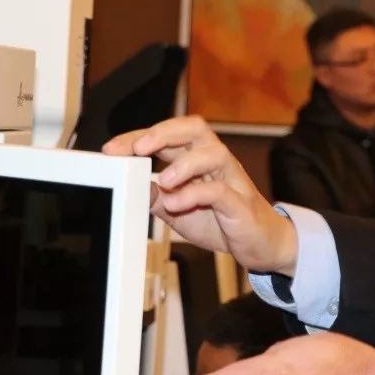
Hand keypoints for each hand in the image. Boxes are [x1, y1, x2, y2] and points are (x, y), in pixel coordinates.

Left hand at [102, 116, 298, 275]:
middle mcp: (216, 163)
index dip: (140, 137)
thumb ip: (155, 196)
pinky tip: (176, 203)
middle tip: (139, 148)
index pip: (170, 136)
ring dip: (184, 163)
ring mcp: (232, 180)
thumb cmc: (222, 222)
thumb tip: (129, 186)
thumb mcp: (178, 211)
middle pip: (196, 129)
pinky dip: (195, 194)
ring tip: (164, 180)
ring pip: (214, 152)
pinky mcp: (241, 204)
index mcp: (198, 160)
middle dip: (163, 133)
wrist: (262, 245)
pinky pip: (220, 191)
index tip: (112, 150)